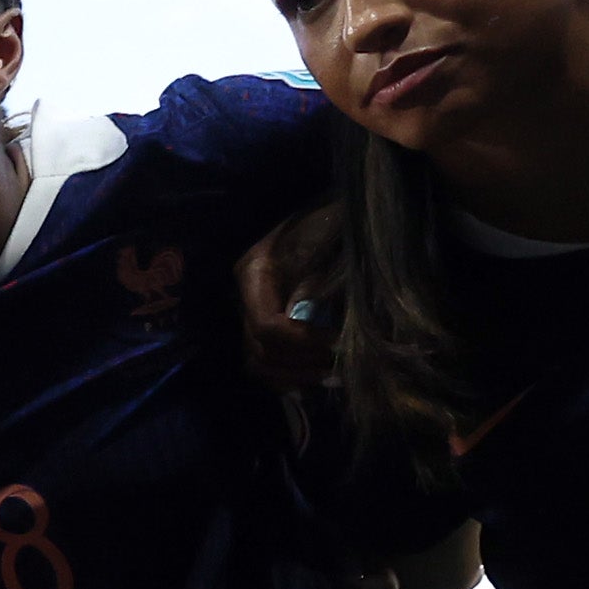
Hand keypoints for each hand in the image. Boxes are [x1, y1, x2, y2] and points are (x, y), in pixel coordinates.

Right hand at [235, 207, 347, 396]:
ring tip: (333, 376)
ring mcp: (255, 309)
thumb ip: (316, 281)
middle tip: (339, 368)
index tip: (341, 343)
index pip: (267, 325)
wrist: (334, 210)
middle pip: (259, 350)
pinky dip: (290, 374)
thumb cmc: (331, 218)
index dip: (303, 341)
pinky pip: (269, 360)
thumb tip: (306, 320)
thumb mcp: (326, 241)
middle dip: (300, 364)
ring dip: (296, 374)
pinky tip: (317, 378)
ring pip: (259, 362)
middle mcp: (247, 295)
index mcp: (253, 273)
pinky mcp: (270, 319)